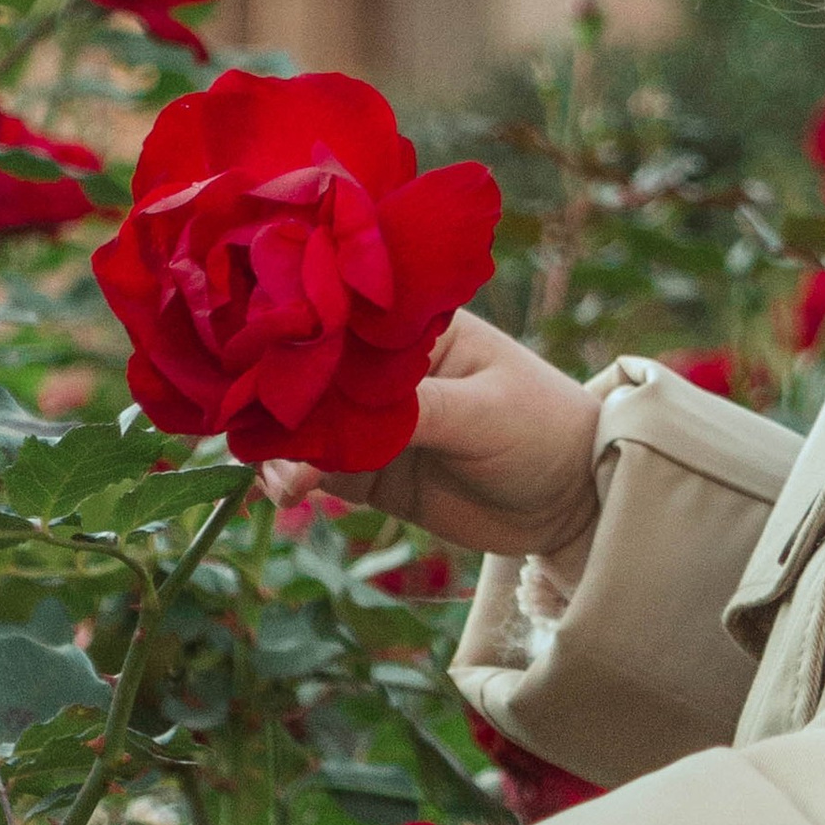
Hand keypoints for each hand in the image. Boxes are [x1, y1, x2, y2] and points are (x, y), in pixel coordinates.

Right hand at [260, 310, 599, 556]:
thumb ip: (411, 414)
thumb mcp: (482, 412)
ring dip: (281, 445)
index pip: (345, 321)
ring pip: (307, 427)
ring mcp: (375, 422)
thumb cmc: (544, 429)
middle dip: (277, 397)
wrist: (576, 502)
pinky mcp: (373, 471)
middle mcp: (385, 370)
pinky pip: (320, 471)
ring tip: (279, 474)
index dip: (298, 336)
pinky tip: (286, 489)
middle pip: (314, 375)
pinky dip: (295, 478)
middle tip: (247, 423)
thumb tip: (332, 423)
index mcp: (416, 328)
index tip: (255, 357)